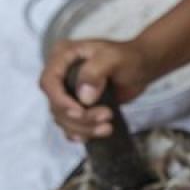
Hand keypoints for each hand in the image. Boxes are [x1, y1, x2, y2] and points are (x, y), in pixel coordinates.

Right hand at [38, 38, 155, 141]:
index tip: (80, 112)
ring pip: (63, 119)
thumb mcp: (112, 58)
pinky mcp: (77, 107)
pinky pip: (71, 126)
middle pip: (56, 105)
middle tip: (107, 116)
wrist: (141, 66)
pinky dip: (82, 133)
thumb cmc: (127, 57)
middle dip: (80, 118)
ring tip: (108, 127)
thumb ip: (95, 72)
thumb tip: (84, 98)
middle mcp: (60, 75)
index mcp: (62, 56)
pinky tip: (97, 133)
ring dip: (84, 128)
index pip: (49, 82)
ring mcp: (67, 92)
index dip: (61, 101)